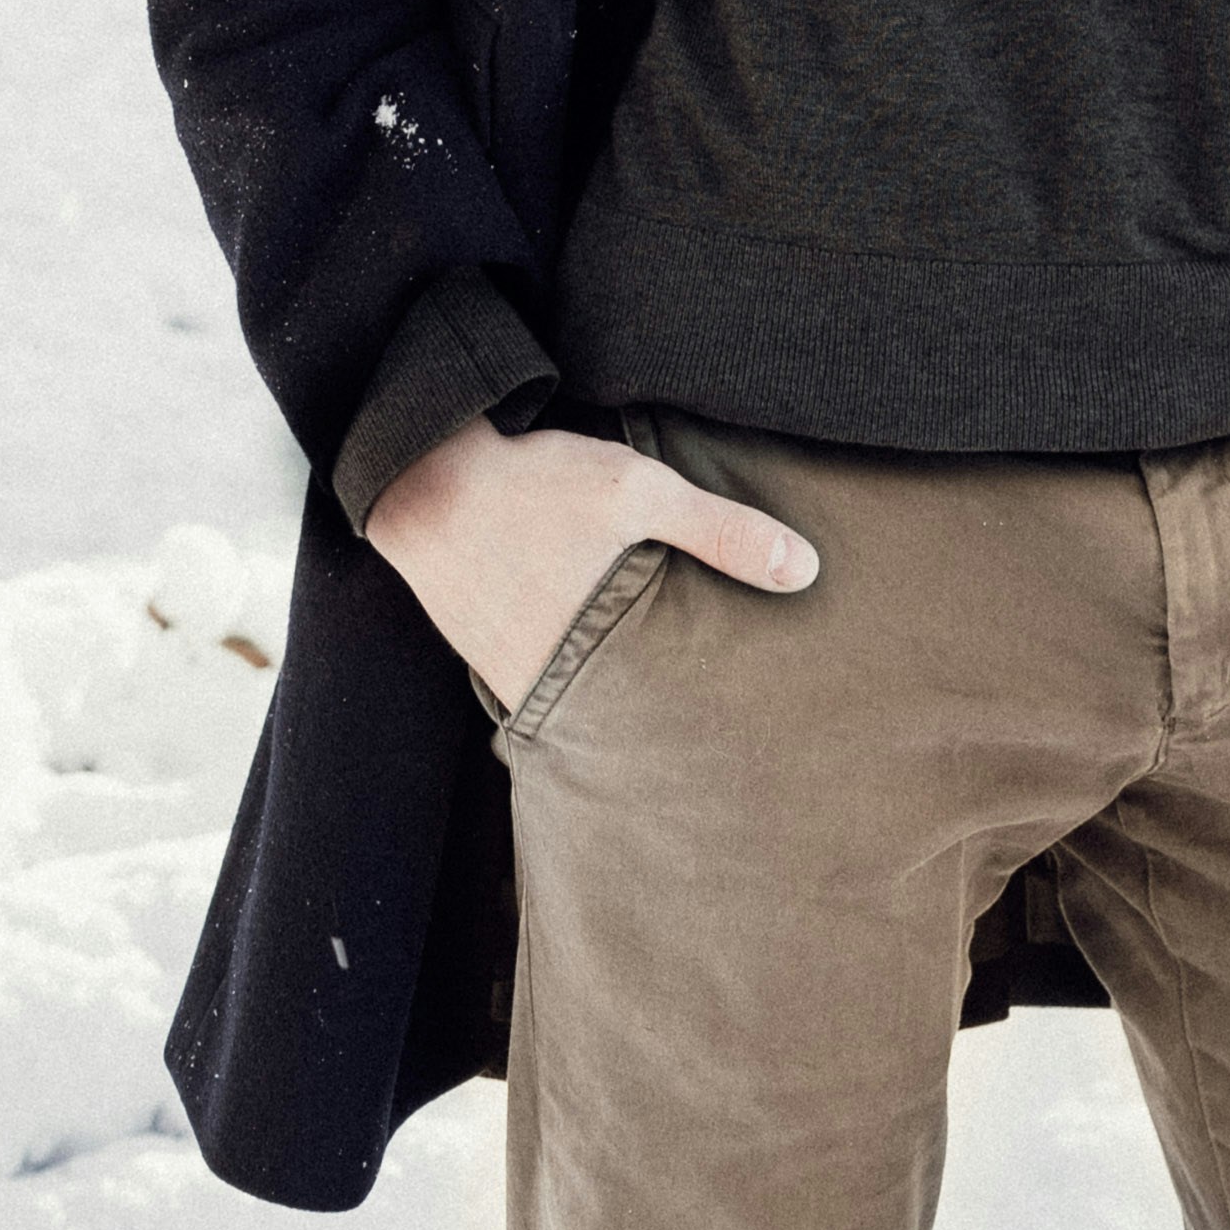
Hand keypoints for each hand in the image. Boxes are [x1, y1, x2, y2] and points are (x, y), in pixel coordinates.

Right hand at [366, 411, 818, 713]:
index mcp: (584, 667)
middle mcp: (540, 689)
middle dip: (659, 729)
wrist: (421, 475)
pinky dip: (573, 669)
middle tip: (714, 736)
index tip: (734, 755)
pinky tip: (598, 646)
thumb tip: (807, 572)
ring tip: (666, 697)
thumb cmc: (534, 485)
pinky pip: (542, 676)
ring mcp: (506, 674)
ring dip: (614, 697)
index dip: (689, 750)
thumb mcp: (639, 492)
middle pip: (615, 726)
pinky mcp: (486, 650)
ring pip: (578, 702)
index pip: (649, 736)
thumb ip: (722, 532)